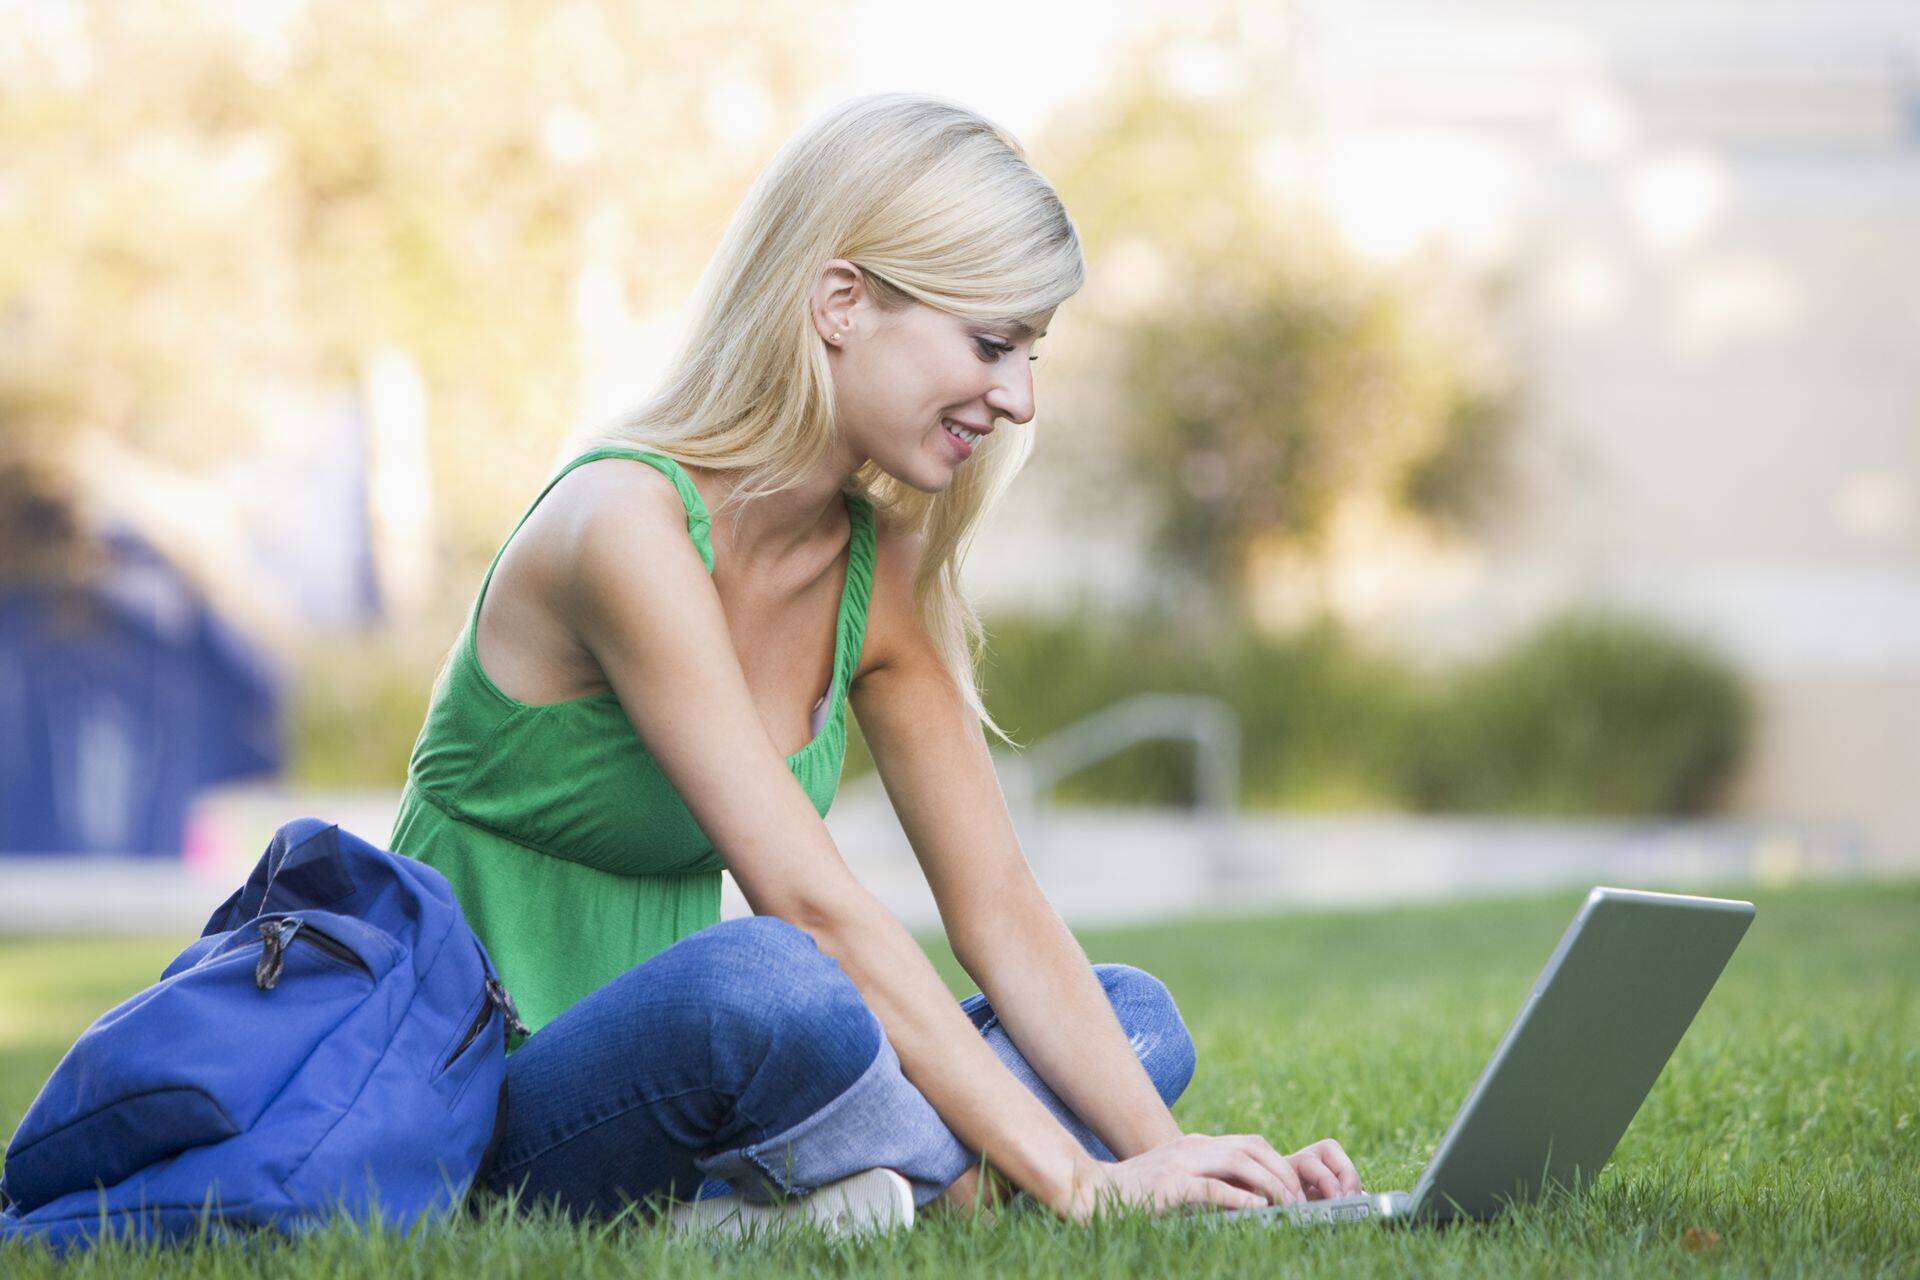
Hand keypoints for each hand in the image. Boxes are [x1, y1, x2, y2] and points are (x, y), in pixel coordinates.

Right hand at [1059, 1133, 1361, 1221]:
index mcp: (1196, 1144)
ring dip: (1270, 1184)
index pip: (1251, 1143)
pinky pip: (1213, 1187)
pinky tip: (1258, 1210)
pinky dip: (1239, 1197)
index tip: (1294, 1190)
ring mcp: (1181, 1163)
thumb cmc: (1134, 1191)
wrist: (1090, 1191)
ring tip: (1286, 1207)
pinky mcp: (1170, 1186)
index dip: (1278, 1164)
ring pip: (1240, 1162)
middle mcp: (1192, 1147)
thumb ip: (1204, 1177)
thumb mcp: (1174, 1175)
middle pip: (1253, 1147)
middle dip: (1282, 1171)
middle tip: (1298, 1200)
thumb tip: (1246, 1198)